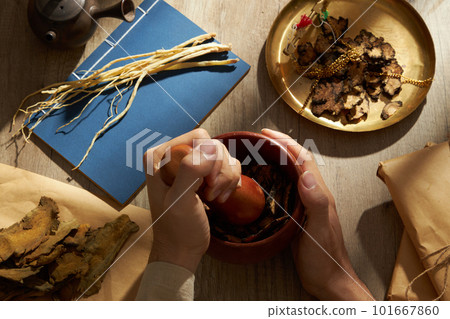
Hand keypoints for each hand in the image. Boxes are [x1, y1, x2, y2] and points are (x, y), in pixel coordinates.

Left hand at [144, 128, 240, 272]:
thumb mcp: (180, 201)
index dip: (209, 159)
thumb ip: (190, 172)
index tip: (206, 183)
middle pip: (214, 146)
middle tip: (210, 193)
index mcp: (160, 156)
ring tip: (213, 198)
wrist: (182, 249)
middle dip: (219, 172)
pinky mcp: (204, 174)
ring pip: (224, 156)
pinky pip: (229, 166)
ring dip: (226, 179)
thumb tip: (210, 148)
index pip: (198, 138)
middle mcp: (175, 155)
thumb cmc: (176, 228)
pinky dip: (230, 182)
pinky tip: (220, 198)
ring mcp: (191, 164)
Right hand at [261, 129, 373, 300]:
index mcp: (319, 194)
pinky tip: (264, 181)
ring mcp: (305, 205)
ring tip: (259, 152)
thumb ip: (316, 201)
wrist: (328, 280)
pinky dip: (274, 178)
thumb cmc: (325, 259)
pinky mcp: (297, 215)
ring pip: (291, 173)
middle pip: (297, 162)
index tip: (267, 134)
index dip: (286, 143)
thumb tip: (304, 173)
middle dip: (280, 145)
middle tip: (259, 138)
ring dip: (277, 159)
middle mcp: (313, 195)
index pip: (303, 159)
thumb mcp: (320, 229)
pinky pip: (286, 189)